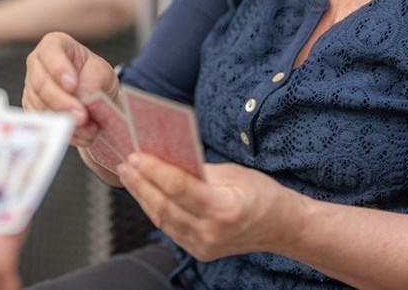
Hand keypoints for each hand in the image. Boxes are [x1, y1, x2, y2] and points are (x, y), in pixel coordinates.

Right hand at [21, 32, 117, 147]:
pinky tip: (83, 134)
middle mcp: (37, 65)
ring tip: (89, 128)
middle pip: (40, 83)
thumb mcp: (102, 72)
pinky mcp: (33, 111)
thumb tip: (83, 95)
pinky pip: (44, 124)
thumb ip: (94, 79)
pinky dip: (65, 132)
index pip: (50, 51)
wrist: (95, 97)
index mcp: (54, 45)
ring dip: (66, 121)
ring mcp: (31, 89)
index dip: (59, 68)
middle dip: (61, 102)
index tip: (73, 85)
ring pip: (40, 107)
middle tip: (81, 116)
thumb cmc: (95, 77)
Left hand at [118, 154, 300, 261]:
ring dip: (142, 195)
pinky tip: (144, 192)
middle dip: (140, 182)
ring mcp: (204, 246)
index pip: (179, 188)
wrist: (283, 228)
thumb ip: (199, 169)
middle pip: (164, 206)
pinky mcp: (199, 251)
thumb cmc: (262, 194)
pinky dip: (154, 208)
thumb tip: (166, 157)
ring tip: (128, 175)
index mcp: (224, 209)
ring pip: (162, 219)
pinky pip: (169, 228)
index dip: (154, 170)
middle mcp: (211, 233)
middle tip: (124, 163)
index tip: (136, 155)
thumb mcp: (233, 173)